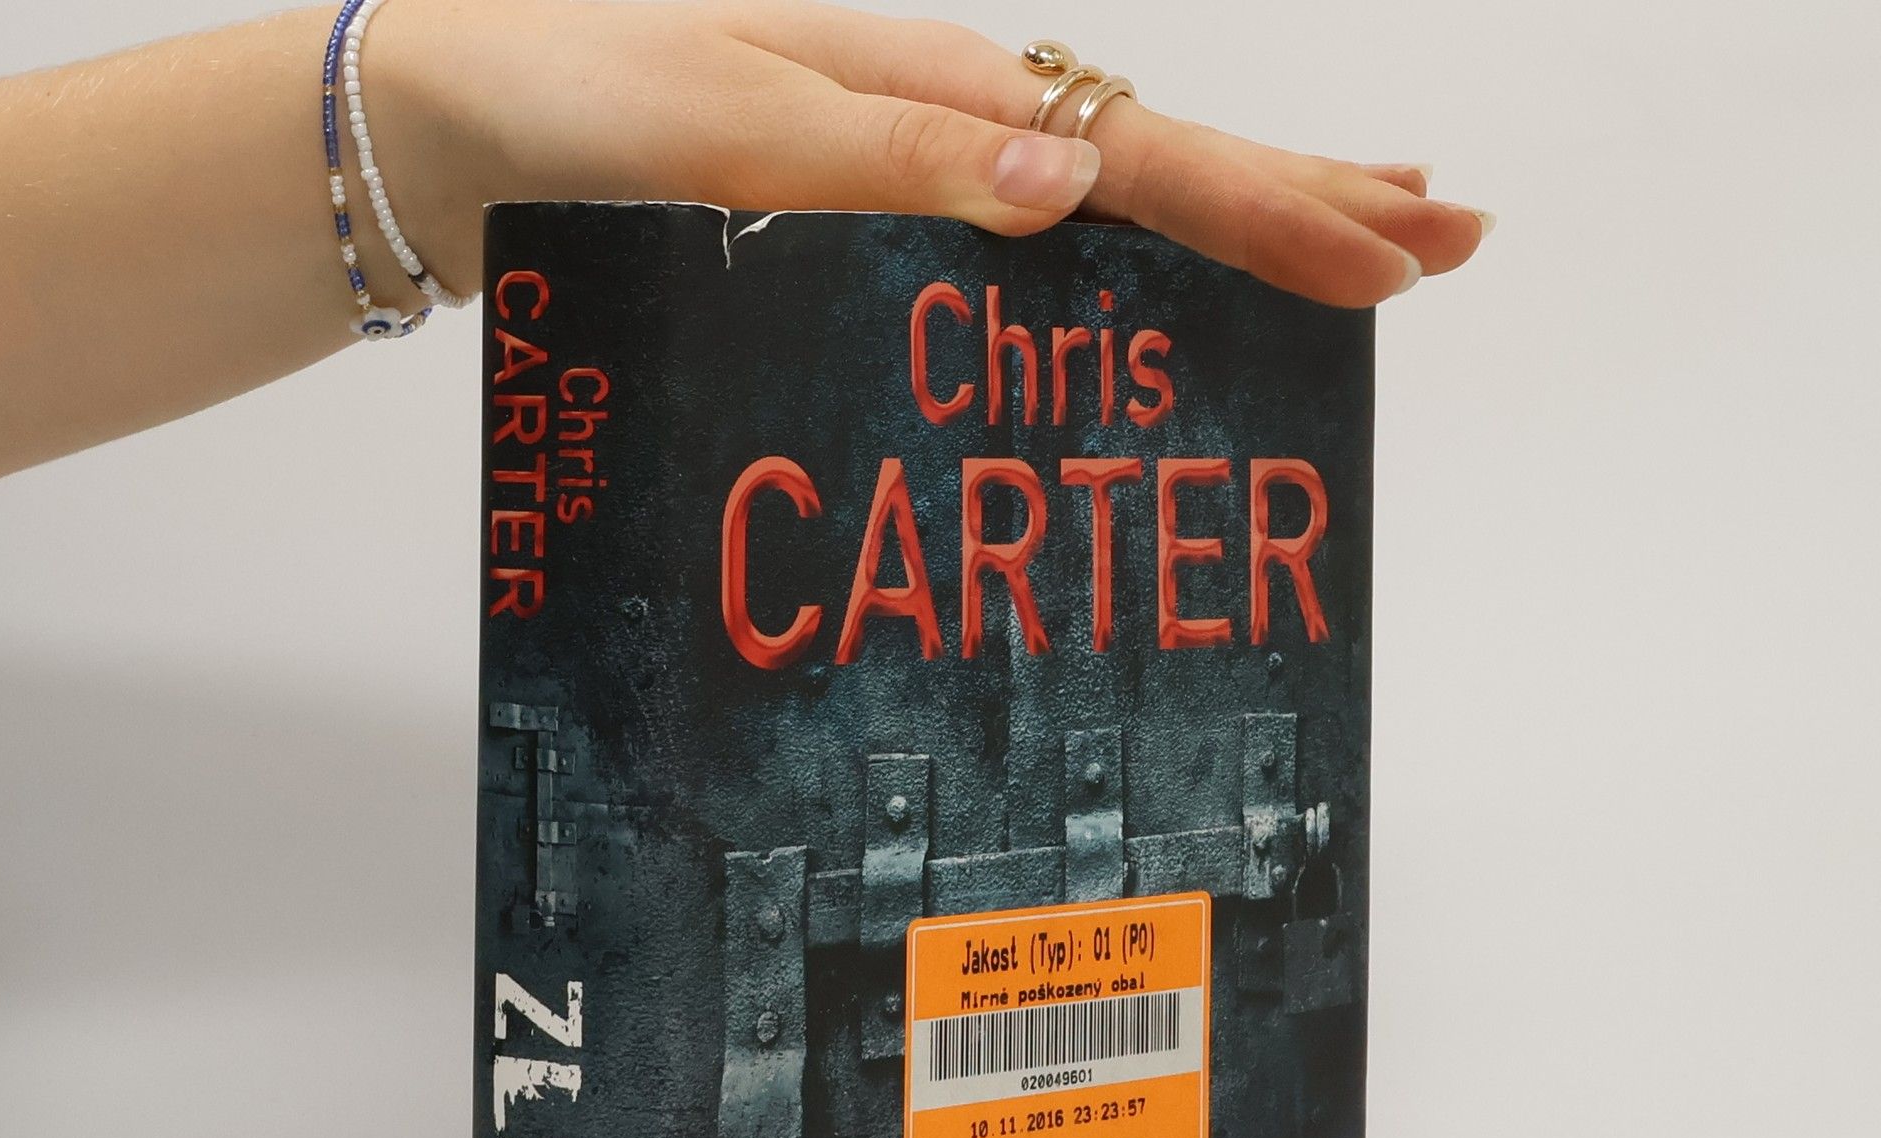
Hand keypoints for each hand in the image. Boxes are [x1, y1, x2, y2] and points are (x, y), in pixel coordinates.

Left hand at [374, 0, 1487, 308]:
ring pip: (1118, 190)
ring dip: (1243, 213)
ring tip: (1358, 231)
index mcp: (936, 97)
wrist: (466, 111)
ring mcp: (921, 159)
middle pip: (1166, 159)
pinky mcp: (878, 205)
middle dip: (1307, 199)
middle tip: (1449, 237)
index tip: (1401, 257)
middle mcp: (949, 121)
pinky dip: (1125, 246)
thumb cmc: (580, 109)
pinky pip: (1036, 228)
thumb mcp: (733, 133)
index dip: (1276, 216)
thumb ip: (893, 165)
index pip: (1143, 164)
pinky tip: (1151, 263)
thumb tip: (1065, 192)